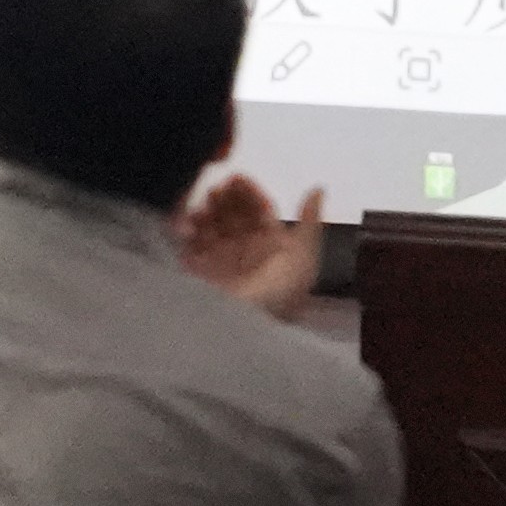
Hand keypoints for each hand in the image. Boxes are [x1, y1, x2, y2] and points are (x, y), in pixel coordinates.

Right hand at [175, 174, 329, 316]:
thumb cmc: (276, 292)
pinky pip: (189, 242)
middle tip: (218, 188)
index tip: (237, 178)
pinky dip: (186, 227)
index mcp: (271, 250)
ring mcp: (219, 262)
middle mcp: (244, 254)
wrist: (241, 327)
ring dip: (207, 209)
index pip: (259, 213)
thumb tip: (319, 188)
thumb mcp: (303, 257)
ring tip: (205, 202)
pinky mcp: (195, 271)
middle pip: (233, 216)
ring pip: (211, 226)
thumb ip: (309, 222)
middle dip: (226, 198)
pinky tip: (190, 220)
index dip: (250, 193)